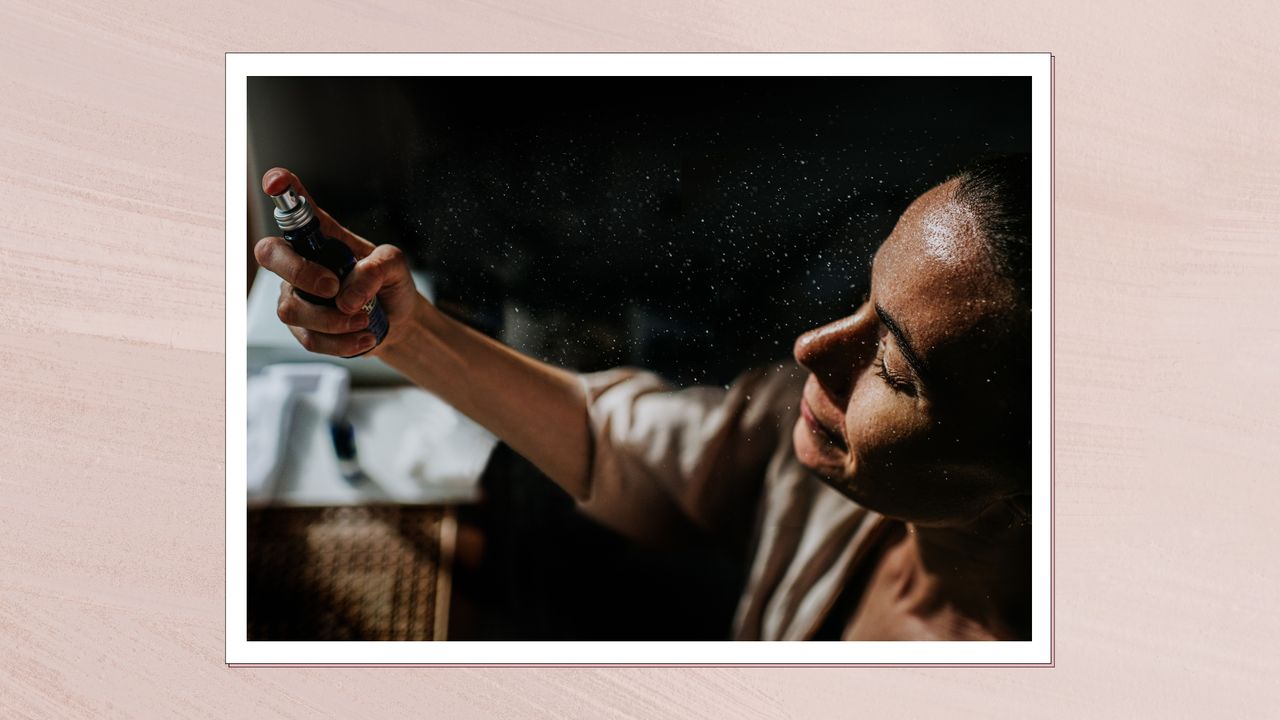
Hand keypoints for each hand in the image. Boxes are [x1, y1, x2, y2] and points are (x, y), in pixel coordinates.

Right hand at [255, 167, 422, 357]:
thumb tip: (347, 295)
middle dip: (299, 272)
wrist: (399, 321)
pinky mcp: (304, 329)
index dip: (281, 191)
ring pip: (290, 308)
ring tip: (364, 319)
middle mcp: (301, 262)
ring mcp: (297, 296)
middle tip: (334, 288)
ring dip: (332, 320)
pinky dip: (341, 342)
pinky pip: (309, 338)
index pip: (294, 209)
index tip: (276, 181)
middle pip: (269, 254)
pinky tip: (364, 337)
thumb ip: (377, 266)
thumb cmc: (390, 284)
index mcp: (322, 237)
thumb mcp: (396, 264)